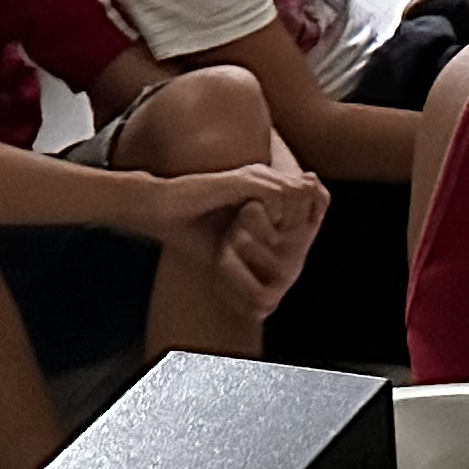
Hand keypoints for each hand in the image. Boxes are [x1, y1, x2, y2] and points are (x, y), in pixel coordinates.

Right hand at [120, 160, 324, 302]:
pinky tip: (262, 236)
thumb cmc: (191, 230)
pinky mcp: (241, 181)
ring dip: (291, 221)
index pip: (304, 196)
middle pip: (308, 193)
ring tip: (276, 244)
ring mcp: (253, 176)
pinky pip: (277, 194)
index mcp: (262, 188)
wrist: (160, 212)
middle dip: (304, 222)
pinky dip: (276, 216)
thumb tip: (268, 291)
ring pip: (297, 192)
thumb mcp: (230, 247)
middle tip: (290, 249)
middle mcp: (262, 176)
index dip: (307, 221)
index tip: (294, 250)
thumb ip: (252, 253)